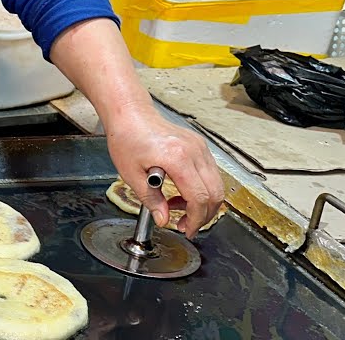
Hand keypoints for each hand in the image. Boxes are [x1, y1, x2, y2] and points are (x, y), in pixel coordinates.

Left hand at [105, 106, 224, 238]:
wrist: (130, 114)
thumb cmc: (127, 137)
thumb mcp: (131, 174)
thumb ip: (151, 200)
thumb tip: (164, 219)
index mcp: (177, 158)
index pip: (199, 197)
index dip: (196, 219)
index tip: (187, 230)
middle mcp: (194, 151)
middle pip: (215, 193)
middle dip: (203, 215)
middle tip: (187, 226)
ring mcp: (200, 147)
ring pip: (216, 184)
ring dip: (203, 203)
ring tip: (177, 207)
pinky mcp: (200, 145)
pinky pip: (211, 173)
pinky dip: (202, 188)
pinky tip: (181, 193)